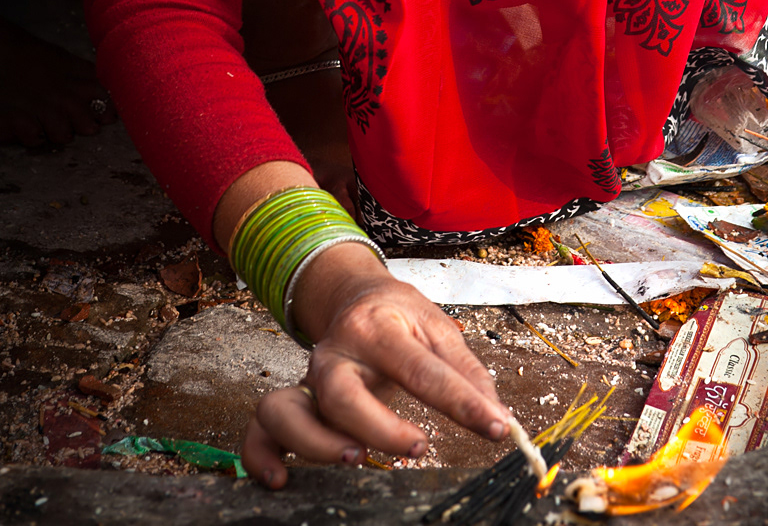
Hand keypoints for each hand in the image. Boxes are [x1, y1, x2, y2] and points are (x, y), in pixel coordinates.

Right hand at [241, 243, 509, 486]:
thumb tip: (500, 418)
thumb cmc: (400, 315)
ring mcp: (308, 377)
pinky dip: (261, 457)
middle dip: (378, 427)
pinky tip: (283, 481)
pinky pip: (258, 430)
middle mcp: (337, 351)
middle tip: (419, 445)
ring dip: (318, 443)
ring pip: (289, 410)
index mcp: (379, 326)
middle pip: (341, 393)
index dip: (463, 403)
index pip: (422, 368)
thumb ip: (468, 372)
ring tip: (357, 459)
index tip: (498, 428)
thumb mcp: (438, 328)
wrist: (355, 294)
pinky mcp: (292, 398)